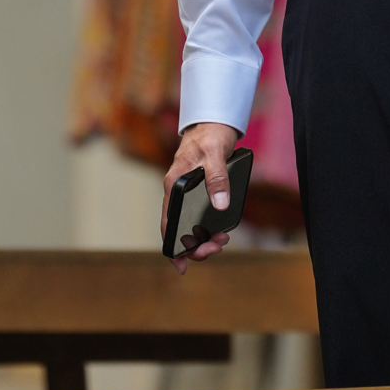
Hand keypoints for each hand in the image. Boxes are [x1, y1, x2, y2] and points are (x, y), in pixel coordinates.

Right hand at [162, 122, 239, 275]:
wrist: (213, 122)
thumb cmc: (211, 135)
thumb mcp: (216, 154)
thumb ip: (217, 178)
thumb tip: (221, 206)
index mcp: (174, 185)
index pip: (167, 224)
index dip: (173, 248)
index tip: (182, 267)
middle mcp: (176, 192)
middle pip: (180, 230)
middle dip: (197, 246)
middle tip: (217, 247)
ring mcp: (186, 194)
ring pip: (190, 226)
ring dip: (204, 238)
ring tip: (222, 240)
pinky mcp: (197, 192)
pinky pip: (198, 217)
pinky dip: (208, 227)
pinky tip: (221, 230)